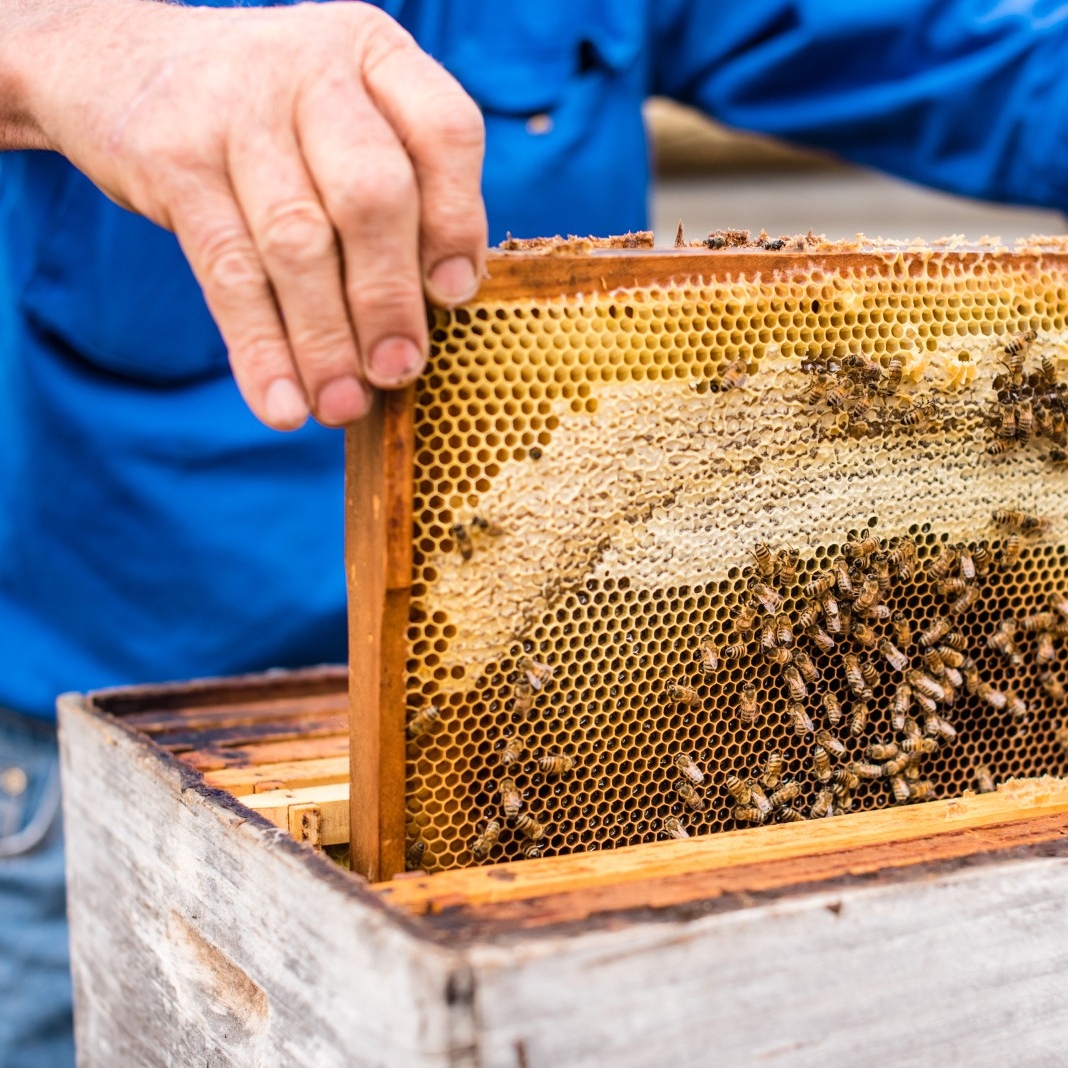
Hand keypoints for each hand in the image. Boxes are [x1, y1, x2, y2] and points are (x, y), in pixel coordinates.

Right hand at [4, 0, 485, 427]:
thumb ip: (400, 192)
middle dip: (388, 298)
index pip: (444, 131)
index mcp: (375, 55)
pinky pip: (228, 273)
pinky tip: (281, 404)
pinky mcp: (172, 160)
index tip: (455, 297)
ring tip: (342, 406)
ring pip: (298, 243)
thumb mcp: (343, 121)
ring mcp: (235, 109)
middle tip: (398, 371)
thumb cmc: (272, 121)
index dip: (456, 221)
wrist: (120, 64)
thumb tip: (435, 311)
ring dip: (326, 340)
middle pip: (371, 196)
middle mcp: (311, 68)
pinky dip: (260, 350)